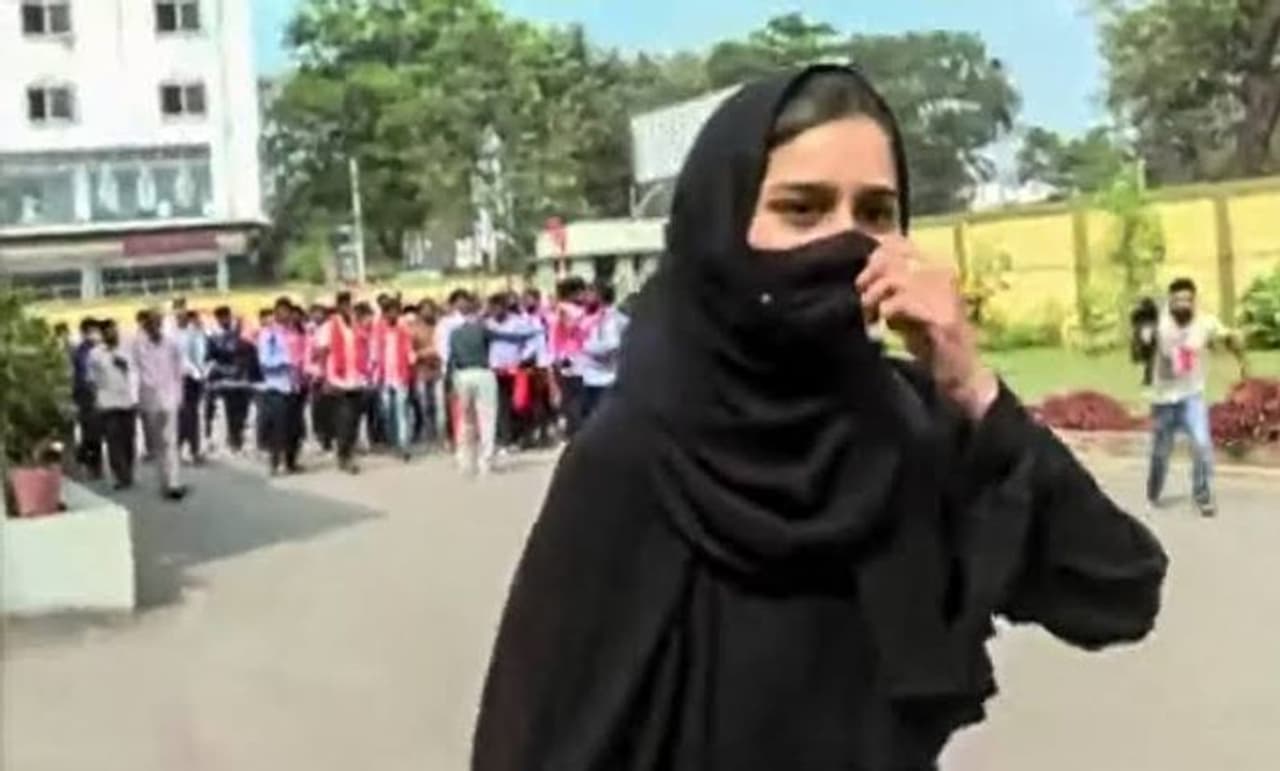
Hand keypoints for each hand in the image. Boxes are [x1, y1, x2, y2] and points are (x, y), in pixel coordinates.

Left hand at [855, 234, 997, 419]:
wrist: (959, 373)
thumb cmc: (930, 341)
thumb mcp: (905, 306)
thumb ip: (890, 287)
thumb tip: (862, 275)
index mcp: (936, 265)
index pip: (898, 242)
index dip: (873, 259)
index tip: (863, 283)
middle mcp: (943, 272)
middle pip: (891, 256)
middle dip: (869, 279)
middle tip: (864, 303)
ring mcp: (944, 293)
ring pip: (893, 279)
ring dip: (874, 299)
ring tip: (871, 318)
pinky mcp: (941, 316)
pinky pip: (900, 302)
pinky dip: (885, 314)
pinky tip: (883, 329)